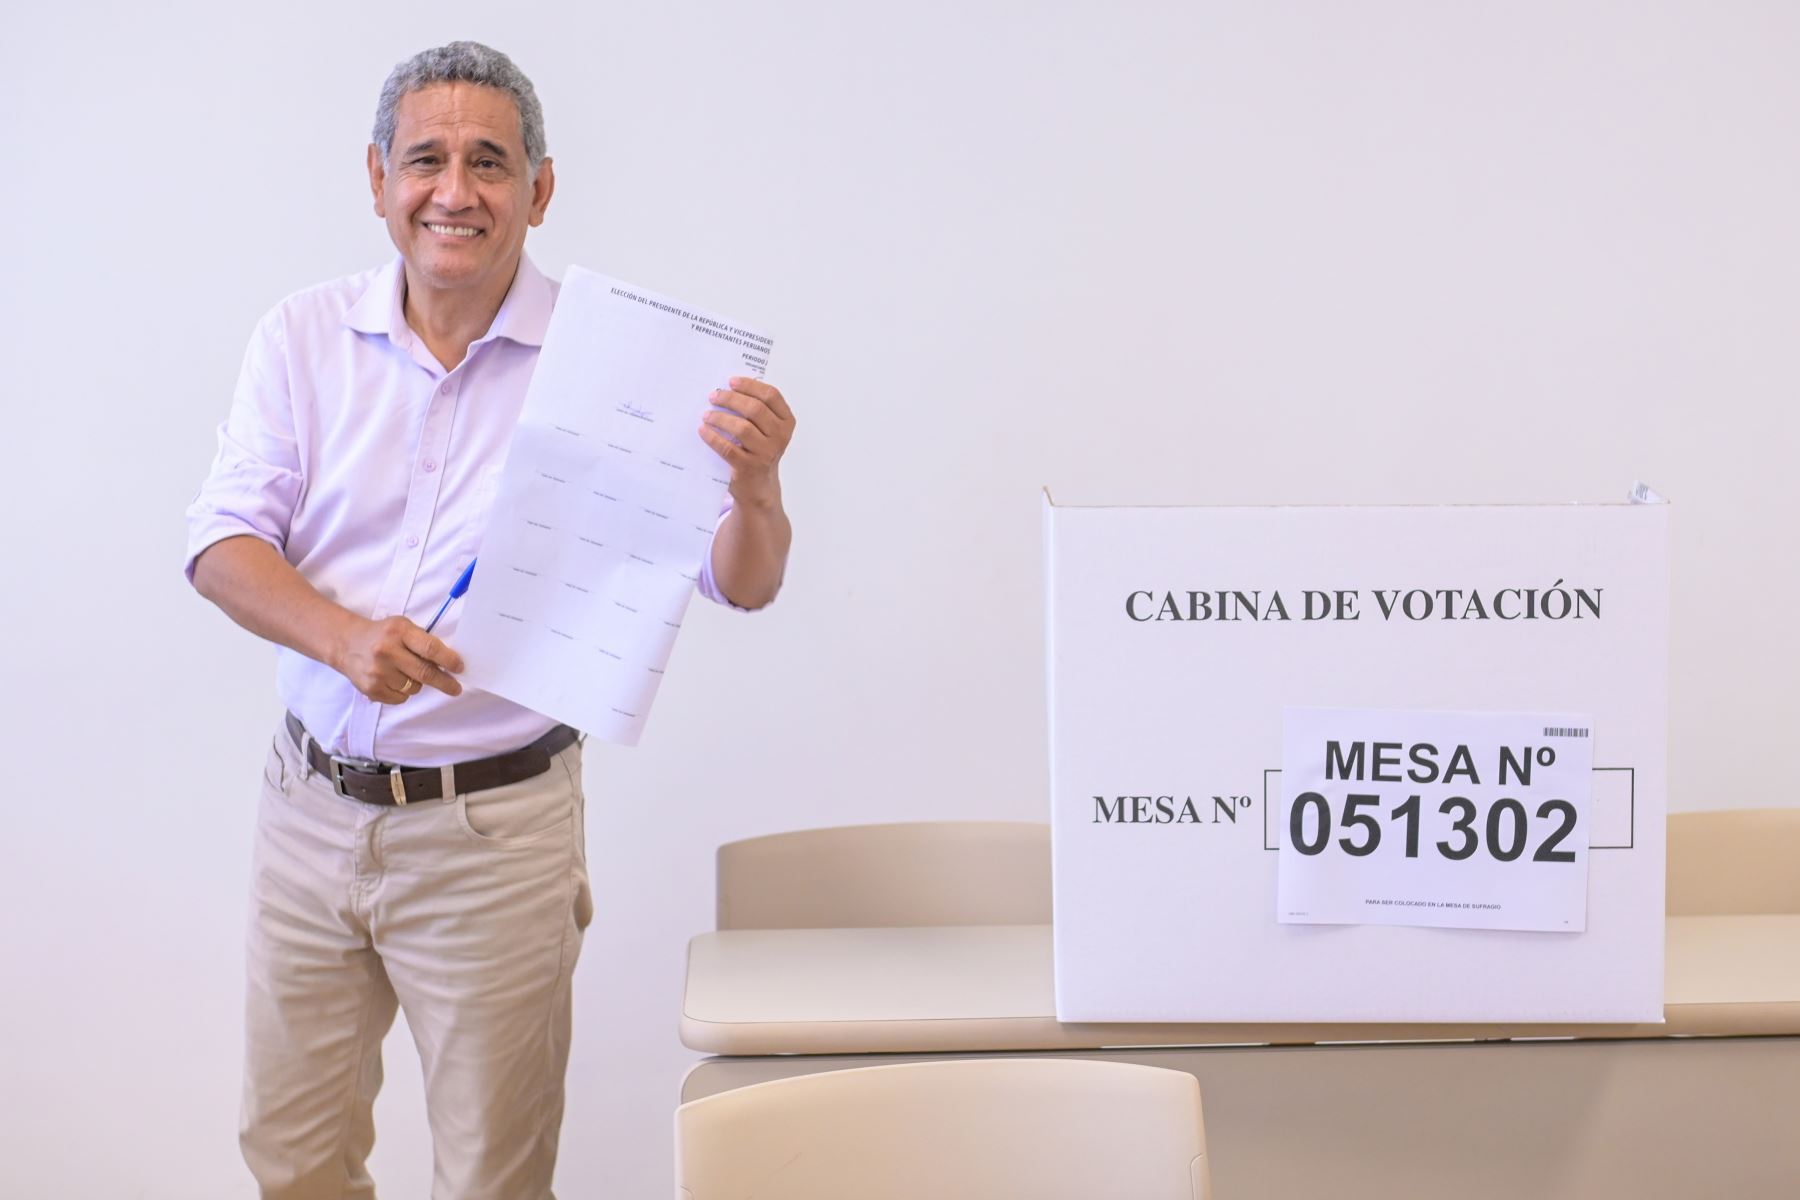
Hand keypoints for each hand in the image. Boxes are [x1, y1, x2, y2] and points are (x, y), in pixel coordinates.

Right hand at [331, 615, 464, 704]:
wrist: (347, 643)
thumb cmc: (383, 635)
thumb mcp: (403, 628)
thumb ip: (424, 642)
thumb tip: (450, 664)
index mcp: (398, 631)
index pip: (430, 648)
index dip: (449, 660)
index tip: (460, 668)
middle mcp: (386, 651)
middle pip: (425, 673)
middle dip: (445, 682)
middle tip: (456, 689)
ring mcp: (377, 672)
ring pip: (414, 688)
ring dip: (417, 683)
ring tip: (404, 671)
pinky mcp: (371, 689)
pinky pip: (400, 698)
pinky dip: (403, 692)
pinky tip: (393, 679)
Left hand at [699, 377, 795, 507]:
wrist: (758, 487)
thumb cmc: (758, 451)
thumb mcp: (766, 430)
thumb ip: (756, 410)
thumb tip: (729, 387)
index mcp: (786, 422)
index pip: (771, 396)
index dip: (750, 385)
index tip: (731, 381)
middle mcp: (780, 437)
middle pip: (755, 409)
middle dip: (731, 399)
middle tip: (713, 396)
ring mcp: (766, 453)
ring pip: (742, 428)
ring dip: (720, 418)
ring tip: (706, 414)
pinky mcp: (749, 467)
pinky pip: (728, 448)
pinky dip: (713, 437)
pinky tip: (703, 431)